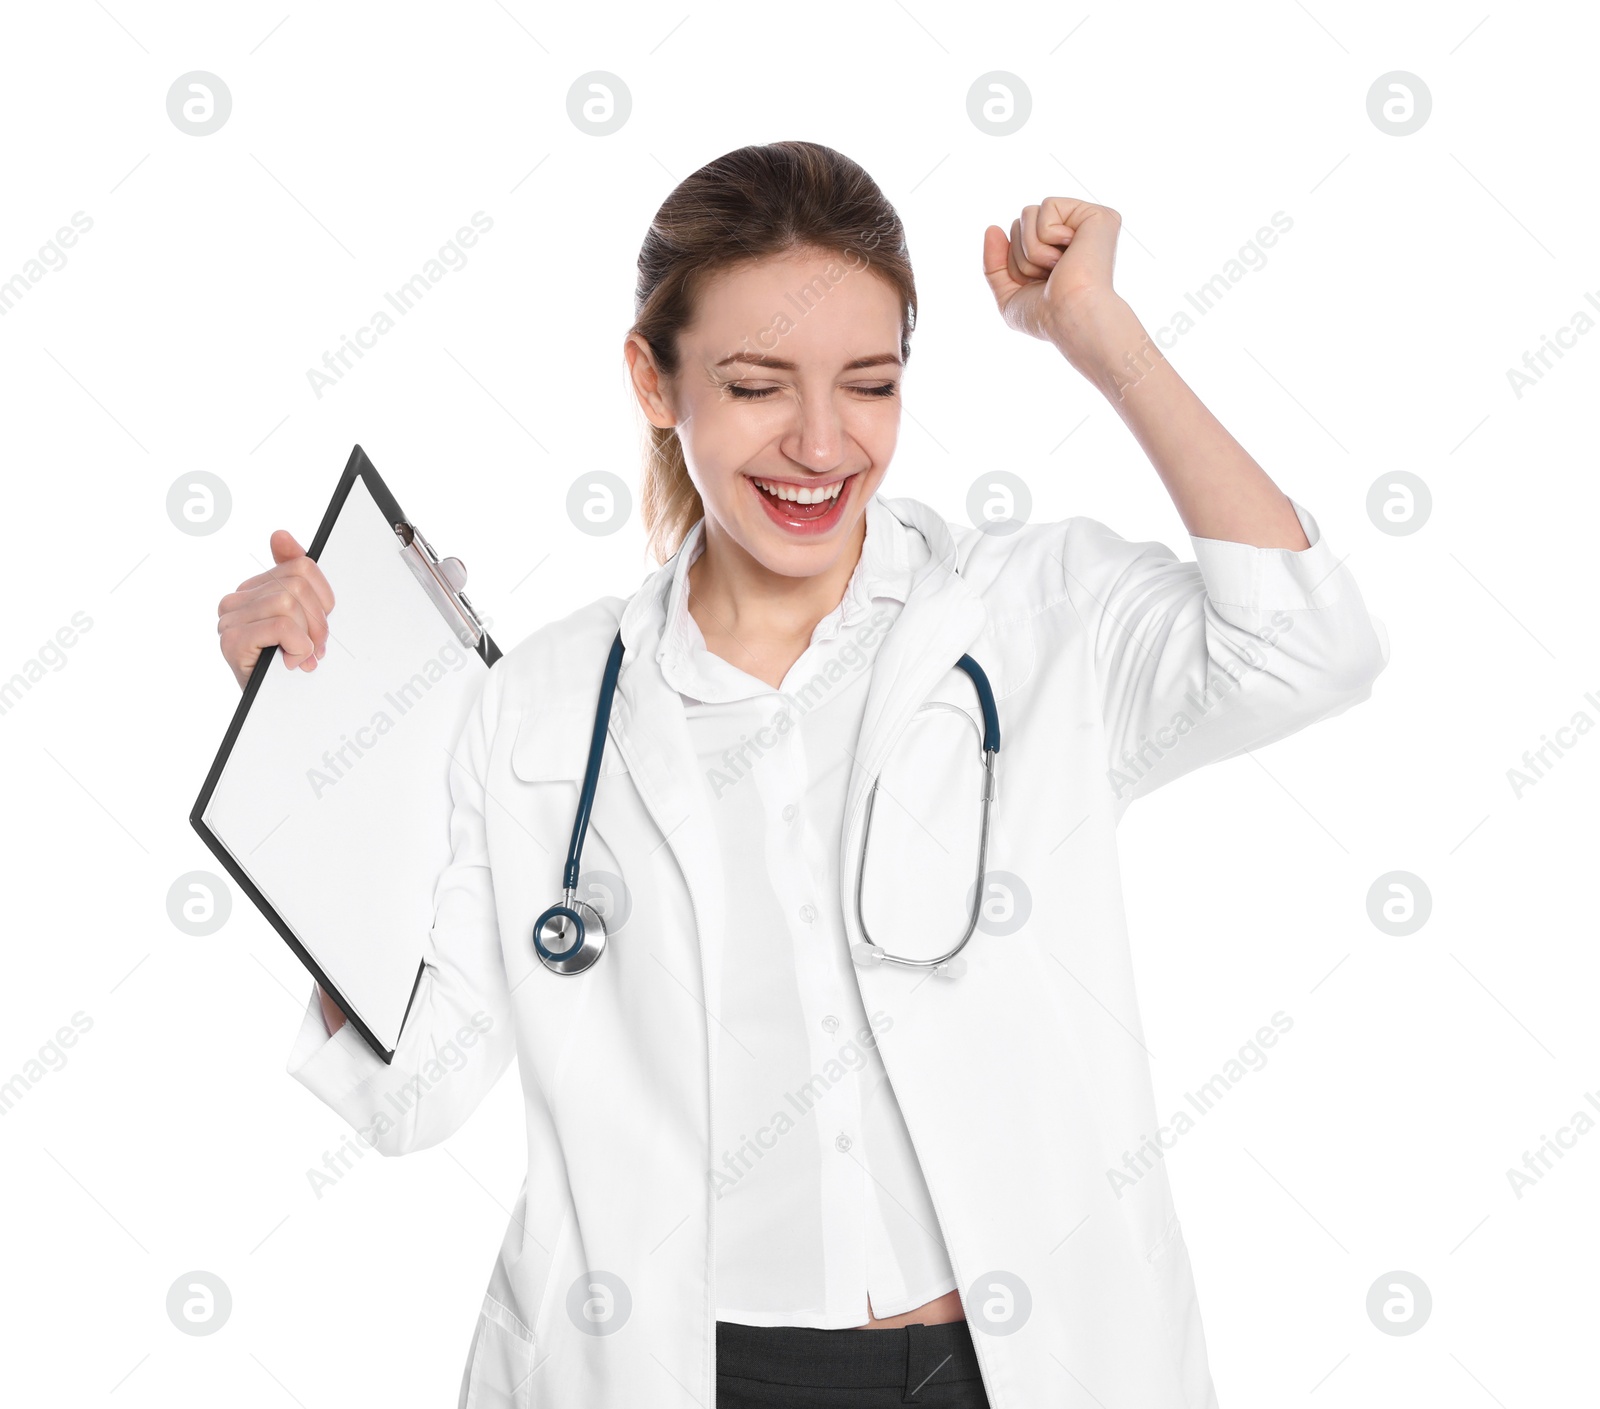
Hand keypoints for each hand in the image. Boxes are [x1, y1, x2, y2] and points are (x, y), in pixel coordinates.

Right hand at [216, 529, 334, 690]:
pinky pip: (281, 626)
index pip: (301, 567)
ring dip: (308, 636)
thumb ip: (296, 577)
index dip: (323, 598)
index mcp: (254, 589)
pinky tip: (292, 660)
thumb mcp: (301, 620)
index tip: (321, 625)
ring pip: (290, 603)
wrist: (271, 708)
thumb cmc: (285, 664)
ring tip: (303, 656)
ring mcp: (230, 619)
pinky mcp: (232, 640)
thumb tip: (280, 535)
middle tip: (317, 647)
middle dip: (318, 621)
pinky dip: (298, 645)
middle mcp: (236, 601)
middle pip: (298, 584)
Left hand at [983, 197, 1127, 369]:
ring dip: (1033, 248)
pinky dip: (1047, 235)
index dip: (1015, 264)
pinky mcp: (1097, 215)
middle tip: (1050, 275)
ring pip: (1029, 213)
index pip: (1016, 237)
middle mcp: (1074, 235)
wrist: (1071, 317)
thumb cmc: (1046, 317)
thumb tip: (992, 227)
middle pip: (1020, 221)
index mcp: (1058, 252)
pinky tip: (1071, 253)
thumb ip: (994, 265)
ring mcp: (1086, 224)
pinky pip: (1047, 206)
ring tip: (1059, 266)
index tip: (1039, 285)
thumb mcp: (1009, 296)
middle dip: (1022, 254)